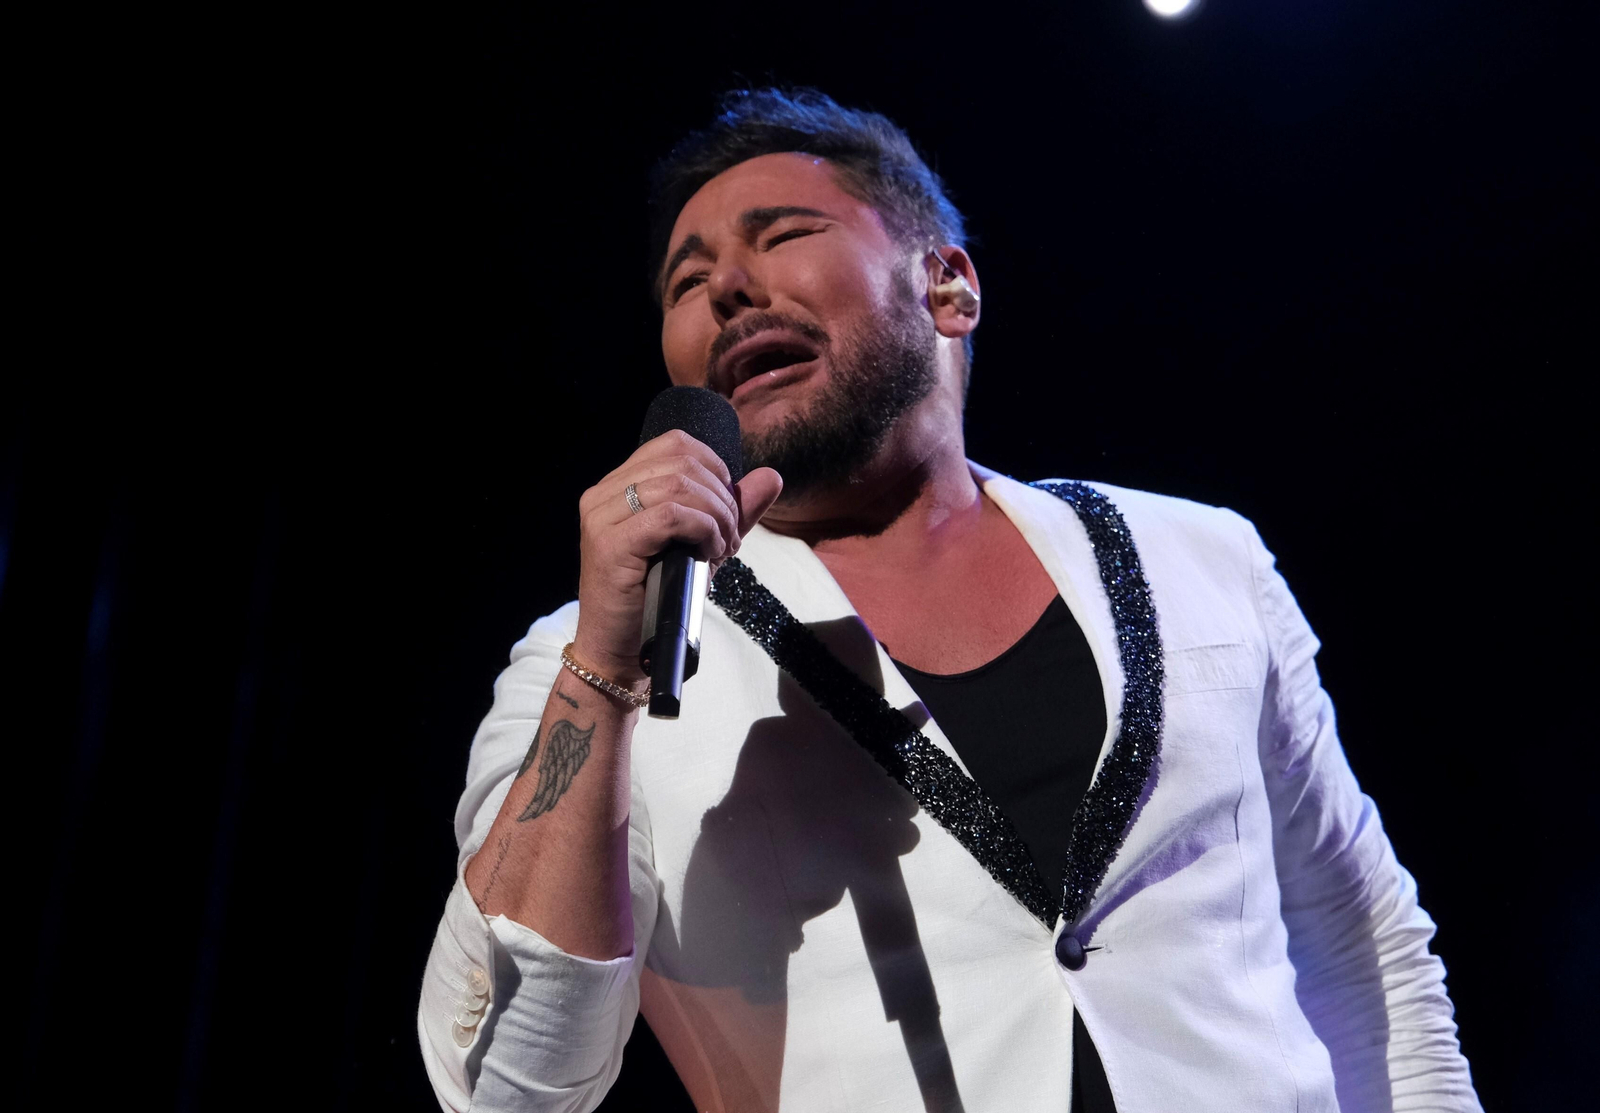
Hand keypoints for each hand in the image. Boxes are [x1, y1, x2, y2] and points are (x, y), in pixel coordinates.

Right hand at [571, 430, 782, 685]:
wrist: (621, 651)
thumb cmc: (657, 600)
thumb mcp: (702, 546)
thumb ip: (733, 509)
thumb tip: (771, 476)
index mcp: (619, 485)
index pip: (675, 444)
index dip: (715, 469)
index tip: (727, 512)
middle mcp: (604, 494)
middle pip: (681, 459)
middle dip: (720, 496)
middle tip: (730, 536)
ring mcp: (602, 517)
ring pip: (679, 484)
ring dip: (716, 516)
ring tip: (722, 548)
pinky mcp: (610, 544)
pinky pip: (671, 515)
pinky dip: (703, 529)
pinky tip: (709, 552)